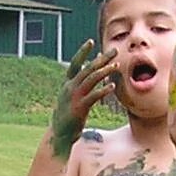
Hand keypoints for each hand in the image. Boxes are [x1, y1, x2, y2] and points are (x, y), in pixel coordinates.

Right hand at [51, 40, 119, 155]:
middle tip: (114, 51)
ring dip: (104, 71)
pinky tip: (112, 85)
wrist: (59, 134)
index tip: (90, 41)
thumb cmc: (68, 115)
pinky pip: (93, 96)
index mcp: (67, 84)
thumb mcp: (72, 97)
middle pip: (87, 68)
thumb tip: (88, 75)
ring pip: (90, 79)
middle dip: (101, 59)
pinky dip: (102, 90)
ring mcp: (74, 97)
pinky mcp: (79, 108)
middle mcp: (70, 87)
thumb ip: (79, 85)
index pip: (75, 64)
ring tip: (116, 66)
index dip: (82, 52)